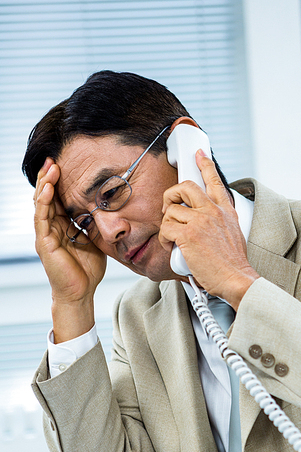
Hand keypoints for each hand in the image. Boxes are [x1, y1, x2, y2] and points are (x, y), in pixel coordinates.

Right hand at [34, 158, 106, 340]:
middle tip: (54, 158)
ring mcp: (45, 235)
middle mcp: (50, 227)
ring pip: (41, 204)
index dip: (59, 182)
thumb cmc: (87, 269)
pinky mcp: (44, 243)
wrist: (81, 292)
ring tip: (51, 168)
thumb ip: (94, 224)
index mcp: (61, 225)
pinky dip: (44, 202)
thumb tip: (108, 209)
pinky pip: (41, 219)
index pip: (57, 198)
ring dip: (45, 184)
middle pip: (46, 196)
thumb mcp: (94, 240)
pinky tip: (48, 189)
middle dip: (49, 177)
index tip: (64, 163)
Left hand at [159, 150, 258, 307]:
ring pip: (171, 210)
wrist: (236, 278)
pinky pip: (166, 228)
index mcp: (226, 210)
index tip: (199, 154)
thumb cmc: (233, 263)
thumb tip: (203, 222)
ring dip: (167, 226)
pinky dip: (164, 239)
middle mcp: (214, 211)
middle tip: (169, 208)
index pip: (214, 181)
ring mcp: (201, 221)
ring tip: (173, 239)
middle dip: (171, 195)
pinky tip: (171, 246)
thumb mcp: (233, 233)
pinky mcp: (189, 234)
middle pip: (185, 186)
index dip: (205, 164)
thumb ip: (220, 222)